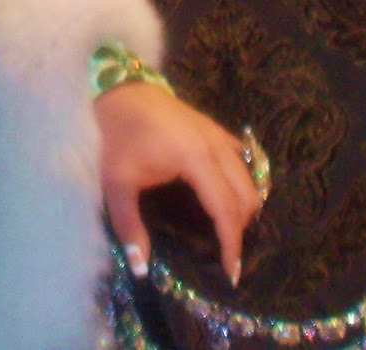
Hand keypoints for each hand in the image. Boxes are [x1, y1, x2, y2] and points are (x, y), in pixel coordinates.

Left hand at [93, 81, 262, 285]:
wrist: (118, 90)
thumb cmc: (117, 135)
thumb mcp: (116, 182)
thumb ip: (129, 226)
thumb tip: (141, 268)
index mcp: (195, 159)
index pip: (226, 209)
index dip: (231, 243)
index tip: (230, 273)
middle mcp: (215, 146)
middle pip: (246, 196)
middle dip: (239, 228)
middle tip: (223, 253)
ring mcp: (218, 134)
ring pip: (249, 178)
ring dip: (244, 206)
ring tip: (225, 230)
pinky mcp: (214, 128)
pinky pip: (242, 158)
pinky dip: (242, 180)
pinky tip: (228, 194)